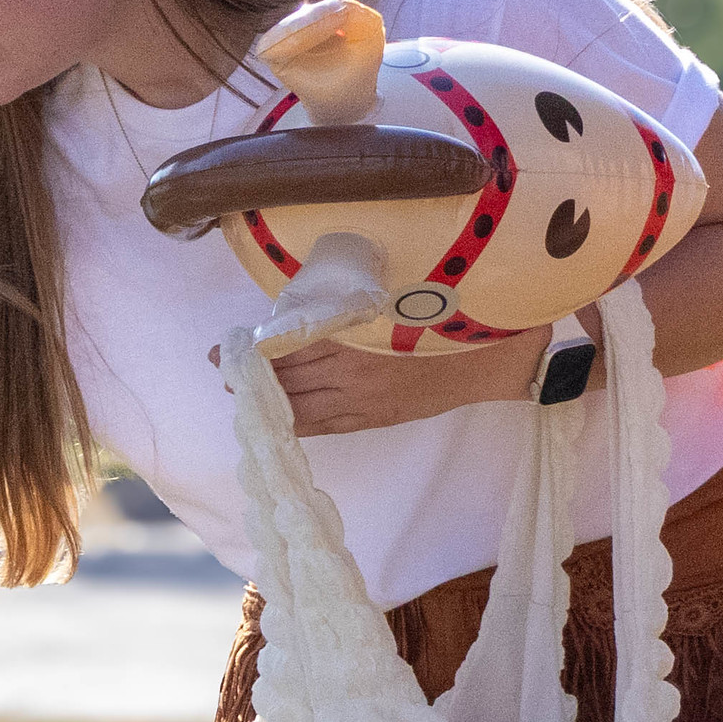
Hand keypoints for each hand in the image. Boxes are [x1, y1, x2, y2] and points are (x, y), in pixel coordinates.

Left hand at [211, 325, 552, 435]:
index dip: (257, 346)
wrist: (501, 357)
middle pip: (288, 375)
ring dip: (267, 397)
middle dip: (251, 373)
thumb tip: (305, 306)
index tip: (229, 345)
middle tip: (221, 364)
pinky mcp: (375, 419)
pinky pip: (322, 425)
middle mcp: (354, 372)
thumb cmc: (454, 314)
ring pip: (299, 402)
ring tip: (237, 390)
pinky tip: (275, 416)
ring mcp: (363, 401)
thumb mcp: (400, 296)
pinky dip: (295, 419)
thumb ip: (351, 304)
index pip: (291, 343)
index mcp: (358, 334)